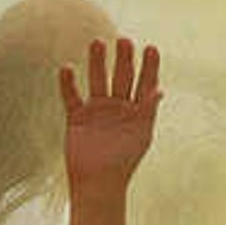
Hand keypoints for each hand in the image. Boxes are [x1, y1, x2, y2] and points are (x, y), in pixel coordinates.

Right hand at [58, 36, 162, 190]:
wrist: (98, 184)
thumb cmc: (124, 162)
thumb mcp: (141, 133)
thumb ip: (148, 109)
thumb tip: (159, 89)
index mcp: (137, 111)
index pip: (145, 83)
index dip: (149, 67)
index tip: (152, 48)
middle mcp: (118, 107)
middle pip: (121, 77)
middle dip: (124, 59)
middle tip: (125, 40)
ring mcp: (97, 111)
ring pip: (97, 81)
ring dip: (97, 63)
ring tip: (97, 42)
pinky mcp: (77, 118)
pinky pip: (71, 97)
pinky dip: (68, 84)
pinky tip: (66, 68)